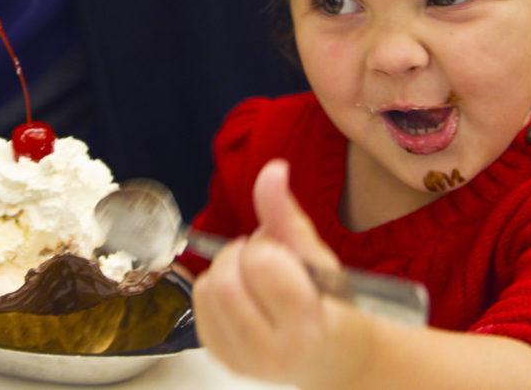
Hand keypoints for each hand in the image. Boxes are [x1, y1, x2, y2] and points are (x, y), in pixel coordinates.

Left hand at [193, 160, 369, 387]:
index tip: (281, 253)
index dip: (266, 247)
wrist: (331, 356)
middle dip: (240, 256)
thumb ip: (287, 214)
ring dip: (226, 269)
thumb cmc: (331, 304)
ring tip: (254, 276)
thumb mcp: (318, 257)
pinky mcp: (220, 358)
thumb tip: (272, 169)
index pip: (261, 265)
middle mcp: (270, 353)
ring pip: (206, 290)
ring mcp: (241, 360)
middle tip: (263, 258)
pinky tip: (241, 292)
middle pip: (225, 282)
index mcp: (305, 327)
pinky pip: (198, 304)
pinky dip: (214, 287)